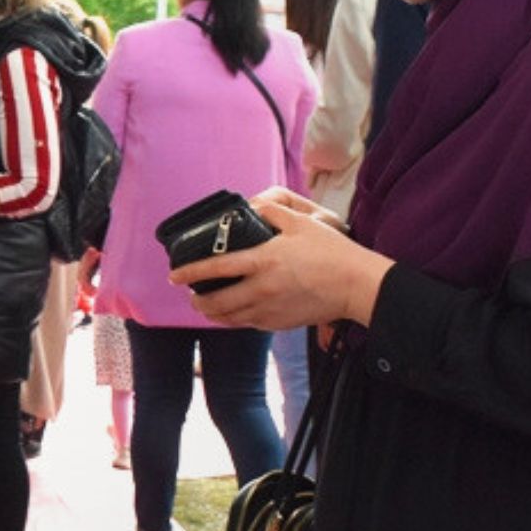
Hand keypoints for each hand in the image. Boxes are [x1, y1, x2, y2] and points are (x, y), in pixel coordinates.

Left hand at [173, 185, 390, 330]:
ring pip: (230, 319)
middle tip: (191, 297)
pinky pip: (249, 324)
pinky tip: (235, 313)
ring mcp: (270, 309)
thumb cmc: (331, 252)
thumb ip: (273, 211)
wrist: (355, 285)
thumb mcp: (301, 222)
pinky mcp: (280, 323)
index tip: (174, 275)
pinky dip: (236, 320)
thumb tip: (253, 206)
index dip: (190, 273)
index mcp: (263, 261)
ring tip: (207, 308)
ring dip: (213, 314)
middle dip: (197, 302)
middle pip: (216, 303)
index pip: (216, 269)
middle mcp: (262, 289)